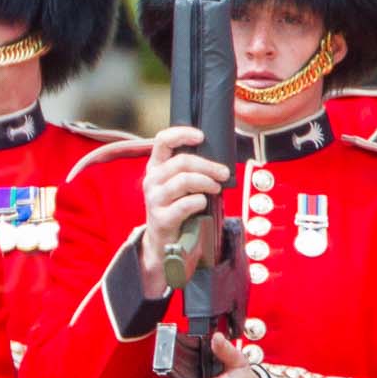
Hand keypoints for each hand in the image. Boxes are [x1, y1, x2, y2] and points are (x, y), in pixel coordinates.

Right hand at [138, 126, 229, 295]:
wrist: (165, 243)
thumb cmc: (178, 209)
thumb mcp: (180, 185)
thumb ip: (191, 169)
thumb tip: (218, 156)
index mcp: (156, 167)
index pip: (162, 141)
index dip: (181, 134)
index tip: (200, 136)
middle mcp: (152, 181)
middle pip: (182, 162)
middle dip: (208, 165)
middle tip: (224, 173)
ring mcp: (154, 199)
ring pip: (184, 180)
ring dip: (207, 182)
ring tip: (216, 188)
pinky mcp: (161, 218)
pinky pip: (186, 204)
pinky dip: (200, 201)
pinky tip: (203, 204)